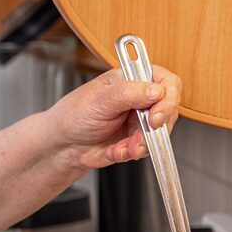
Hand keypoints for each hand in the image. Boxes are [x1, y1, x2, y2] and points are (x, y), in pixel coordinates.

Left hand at [46, 66, 181, 169]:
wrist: (63, 144)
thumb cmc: (73, 115)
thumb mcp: (98, 100)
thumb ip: (127, 93)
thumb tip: (156, 90)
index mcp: (131, 79)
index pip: (165, 81)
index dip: (167, 98)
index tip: (156, 115)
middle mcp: (139, 98)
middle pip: (168, 109)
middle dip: (155, 128)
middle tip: (139, 138)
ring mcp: (139, 120)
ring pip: (160, 132)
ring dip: (142, 144)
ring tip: (121, 147)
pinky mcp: (137, 139)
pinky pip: (147, 148)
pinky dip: (132, 152)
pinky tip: (115, 151)